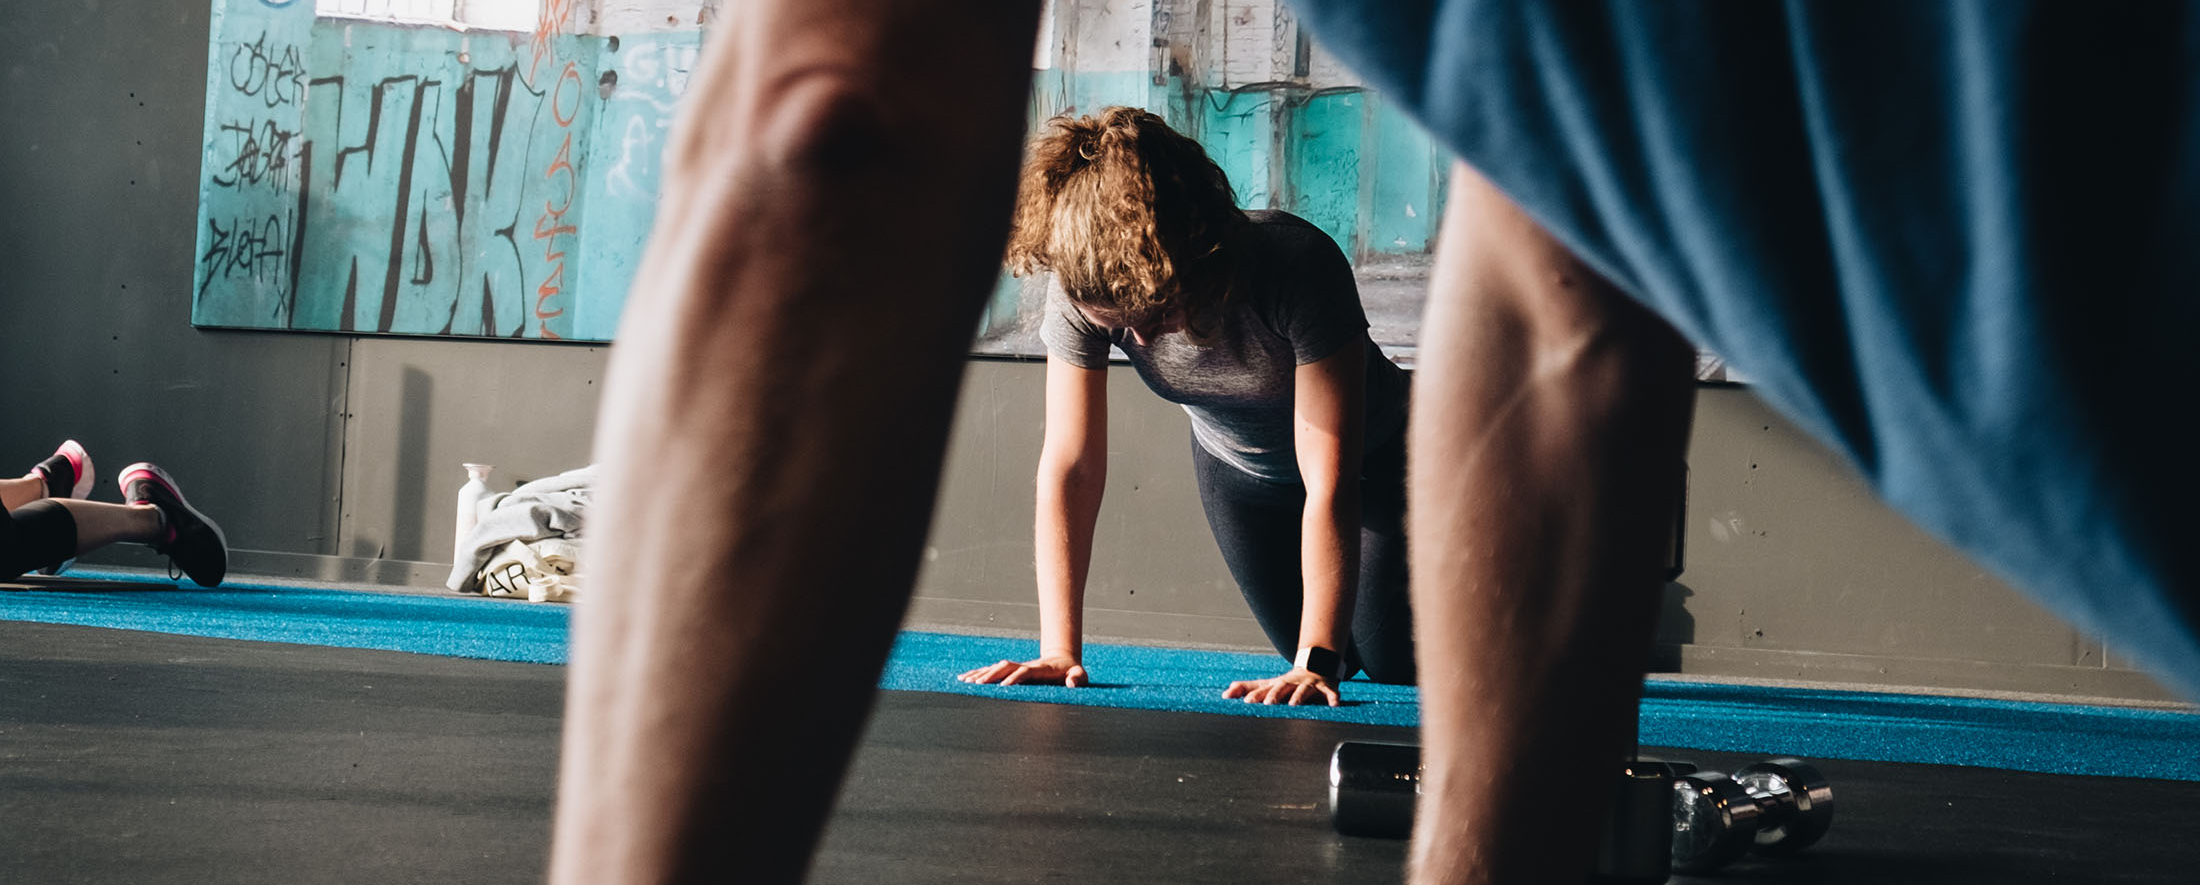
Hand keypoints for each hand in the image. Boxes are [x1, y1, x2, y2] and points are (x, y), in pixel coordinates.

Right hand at [958, 654, 1088, 686]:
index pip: (1025, 671)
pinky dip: (978, 673)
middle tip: (978, 684)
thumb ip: (1078, 678)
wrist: (1064, 660)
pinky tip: (965, 678)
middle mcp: (1025, 666)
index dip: (1016, 677)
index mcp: (1040, 669)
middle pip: (1005, 666)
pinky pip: (992, 671)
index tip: (1004, 686)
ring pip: (995, 668)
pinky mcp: (1011, 671)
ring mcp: (1017, 667)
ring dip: (981, 673)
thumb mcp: (1080, 675)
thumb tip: (1071, 683)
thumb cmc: (1072, 672)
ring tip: (965, 680)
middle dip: (992, 674)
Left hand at [1223, 667, 1340, 705]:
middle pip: (1282, 687)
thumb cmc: (1288, 682)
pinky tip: (1334, 705)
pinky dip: (1333, 698)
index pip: (1264, 689)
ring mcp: (1309, 685)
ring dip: (1299, 696)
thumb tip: (1225, 693)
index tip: (1246, 702)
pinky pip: (1331, 693)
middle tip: (1268, 704)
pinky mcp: (1326, 688)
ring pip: (1304, 690)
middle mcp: (1292, 684)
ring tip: (1294, 704)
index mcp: (1278, 684)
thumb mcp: (1268, 684)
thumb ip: (1248, 688)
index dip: (1255, 695)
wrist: (1316, 667)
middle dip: (1275, 695)